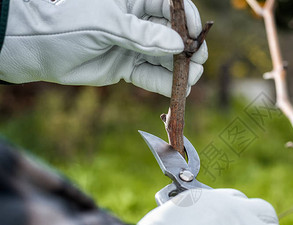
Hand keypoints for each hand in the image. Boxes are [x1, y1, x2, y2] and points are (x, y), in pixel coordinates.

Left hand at [0, 0, 206, 96]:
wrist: (36, 48)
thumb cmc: (67, 23)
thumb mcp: (106, 23)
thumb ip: (142, 35)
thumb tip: (178, 45)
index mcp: (132, 0)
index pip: (169, 6)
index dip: (186, 20)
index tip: (195, 35)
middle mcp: (136, 22)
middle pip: (171, 34)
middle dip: (187, 48)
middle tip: (199, 60)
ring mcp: (132, 46)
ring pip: (164, 58)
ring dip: (180, 69)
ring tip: (193, 79)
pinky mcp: (126, 67)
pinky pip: (149, 76)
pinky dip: (163, 84)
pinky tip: (178, 90)